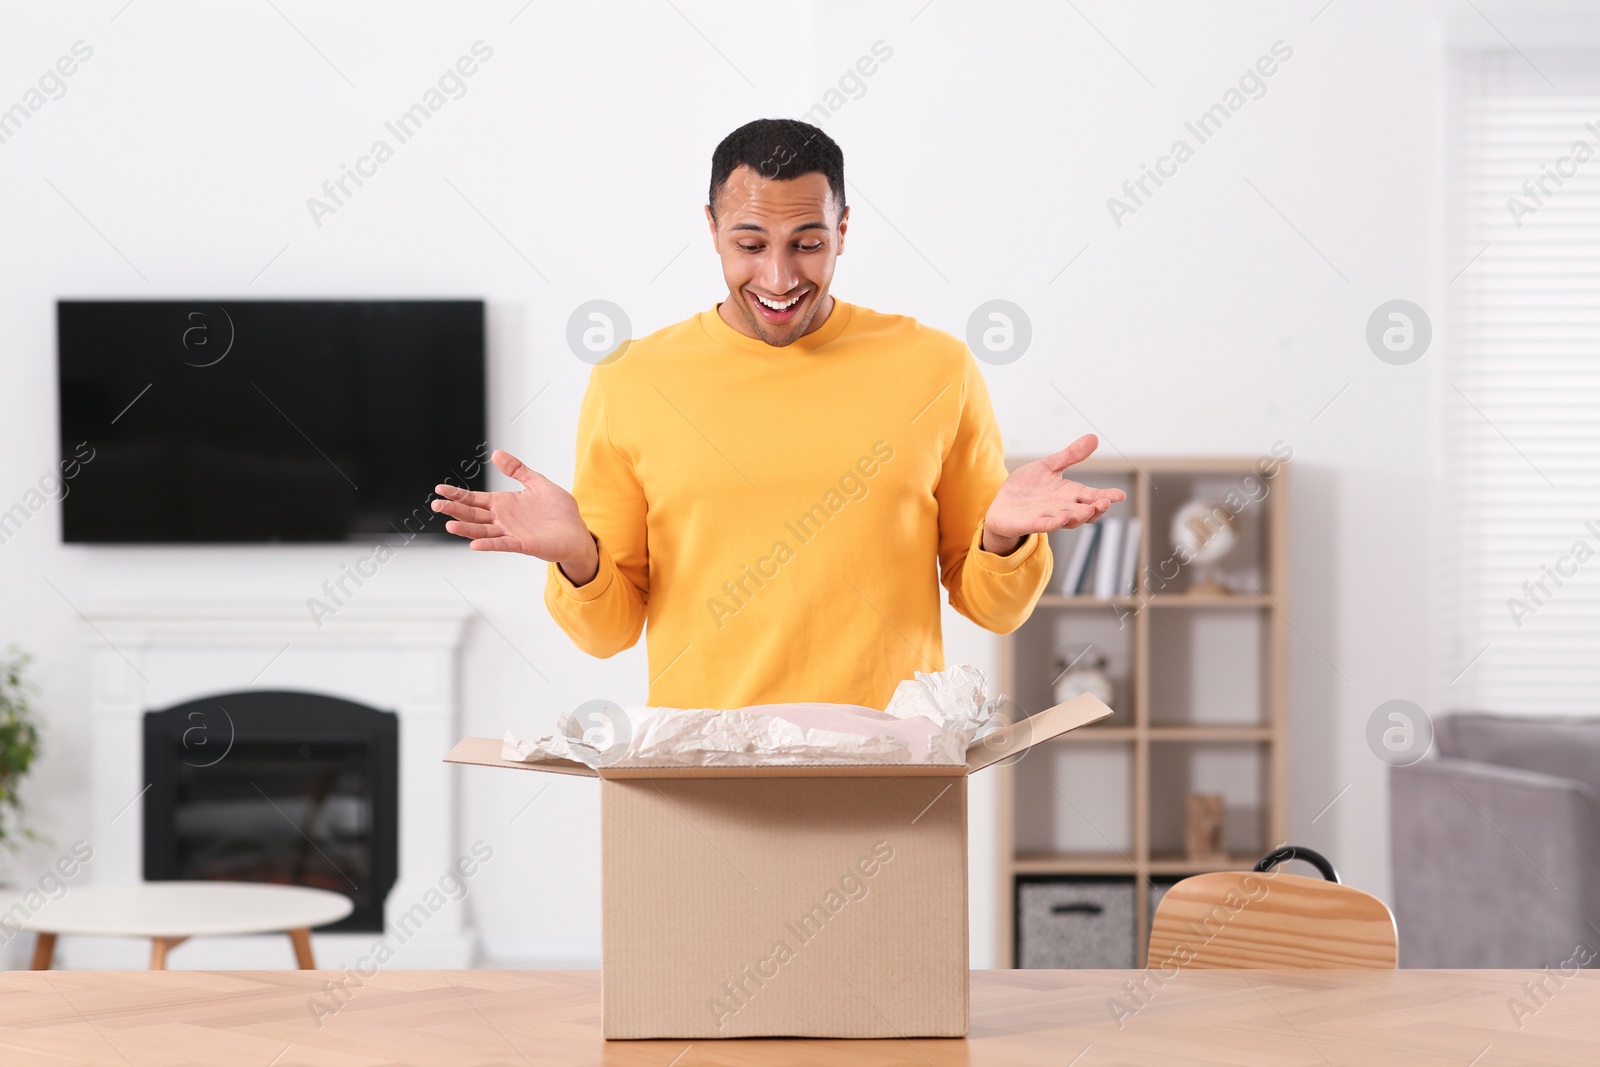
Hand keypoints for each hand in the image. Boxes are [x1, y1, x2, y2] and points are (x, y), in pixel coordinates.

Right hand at [431, 450, 599, 582]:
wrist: (576, 531)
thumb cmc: (559, 511)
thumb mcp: (537, 483)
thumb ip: (517, 470)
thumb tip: (497, 454)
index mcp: (505, 503)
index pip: (475, 499)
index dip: (458, 494)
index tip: (440, 488)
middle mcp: (503, 519)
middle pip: (473, 514)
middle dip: (454, 509)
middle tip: (436, 504)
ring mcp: (511, 532)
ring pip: (483, 530)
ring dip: (466, 528)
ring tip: (449, 525)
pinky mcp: (522, 544)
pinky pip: (502, 544)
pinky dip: (488, 544)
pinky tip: (474, 544)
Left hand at [982, 434, 1126, 552]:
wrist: (1003, 505)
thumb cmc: (1028, 488)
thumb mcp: (1049, 466)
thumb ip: (1070, 455)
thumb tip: (1094, 438)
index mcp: (1070, 494)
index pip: (1092, 496)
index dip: (1107, 496)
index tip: (1120, 495)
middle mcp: (1063, 508)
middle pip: (1084, 511)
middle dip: (1096, 508)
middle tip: (1105, 503)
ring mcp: (1048, 517)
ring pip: (1068, 520)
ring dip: (1078, 516)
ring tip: (1088, 510)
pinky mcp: (1031, 523)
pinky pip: (1044, 525)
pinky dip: (1053, 523)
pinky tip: (1061, 518)